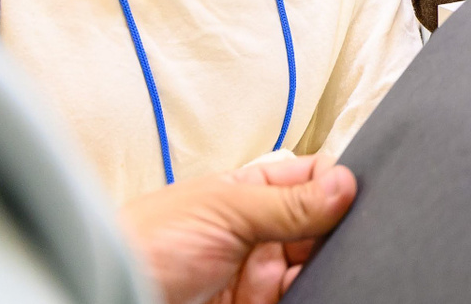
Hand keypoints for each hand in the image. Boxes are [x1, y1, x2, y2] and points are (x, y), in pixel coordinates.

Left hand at [118, 154, 355, 303]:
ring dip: (330, 265)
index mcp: (249, 193)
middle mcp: (258, 233)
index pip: (311, 178)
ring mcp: (257, 275)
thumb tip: (347, 184)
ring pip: (314, 266)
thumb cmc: (147, 245)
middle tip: (357, 233)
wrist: (113, 300)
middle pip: (320, 225)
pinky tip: (322, 288)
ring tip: (337, 264)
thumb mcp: (225, 211)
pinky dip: (315, 293)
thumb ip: (288, 202)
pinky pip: (300, 298)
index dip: (337, 183)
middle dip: (340, 227)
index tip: (357, 194)